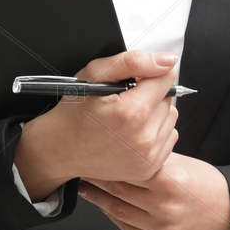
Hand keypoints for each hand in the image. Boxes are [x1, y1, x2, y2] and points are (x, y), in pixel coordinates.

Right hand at [14, 49, 179, 196]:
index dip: (148, 75)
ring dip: (154, 114)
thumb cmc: (73, 113)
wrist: (58, 149)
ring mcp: (148, 155)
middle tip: (123, 102)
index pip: (165, 79)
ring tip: (127, 119)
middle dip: (150, 95)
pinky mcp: (149, 167)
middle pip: (168, 99)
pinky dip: (155, 132)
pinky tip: (132, 133)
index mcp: (131, 111)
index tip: (132, 82)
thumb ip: (133, 62)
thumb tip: (167, 61)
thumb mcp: (93, 75)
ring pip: (171, 118)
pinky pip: (168, 138)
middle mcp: (143, 137)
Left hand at [76, 152, 229, 229]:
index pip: (126, 170)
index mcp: (169, 180)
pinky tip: (107, 207)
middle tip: (81, 170)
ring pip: (118, 212)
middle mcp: (164, 206)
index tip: (89, 156)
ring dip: (99, 200)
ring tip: (86, 188)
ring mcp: (162, 229)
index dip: (105, 163)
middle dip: (96, 180)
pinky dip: (114, 218)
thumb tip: (121, 149)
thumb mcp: (183, 165)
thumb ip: (153, 161)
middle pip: (117, 191)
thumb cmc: (208, 188)